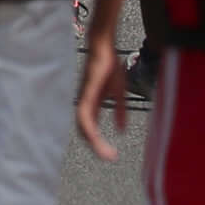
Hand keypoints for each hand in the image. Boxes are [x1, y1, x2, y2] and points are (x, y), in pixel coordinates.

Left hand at [74, 35, 130, 160]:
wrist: (102, 47)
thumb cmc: (108, 67)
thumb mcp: (118, 92)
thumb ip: (119, 111)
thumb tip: (121, 130)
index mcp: (92, 105)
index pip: (90, 128)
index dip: (97, 143)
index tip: (111, 155)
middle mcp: (85, 103)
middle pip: (84, 130)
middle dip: (95, 147)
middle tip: (109, 158)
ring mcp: (84, 97)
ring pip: (83, 125)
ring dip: (93, 141)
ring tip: (106, 153)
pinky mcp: (87, 91)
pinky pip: (85, 112)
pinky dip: (88, 126)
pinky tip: (95, 135)